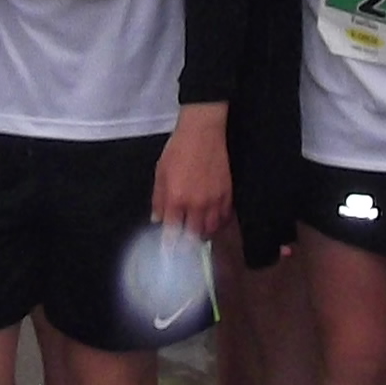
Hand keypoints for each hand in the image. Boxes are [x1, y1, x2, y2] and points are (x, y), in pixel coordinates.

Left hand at [151, 107, 232, 241]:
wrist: (203, 133)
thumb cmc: (178, 149)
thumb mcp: (161, 173)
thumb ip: (158, 199)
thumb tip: (157, 219)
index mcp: (177, 199)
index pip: (173, 231)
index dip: (170, 244)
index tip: (168, 251)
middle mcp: (197, 204)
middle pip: (194, 235)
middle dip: (187, 243)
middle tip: (183, 245)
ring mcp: (214, 200)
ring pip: (211, 229)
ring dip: (203, 235)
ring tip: (198, 235)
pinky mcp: (227, 194)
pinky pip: (225, 217)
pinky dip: (218, 223)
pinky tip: (212, 222)